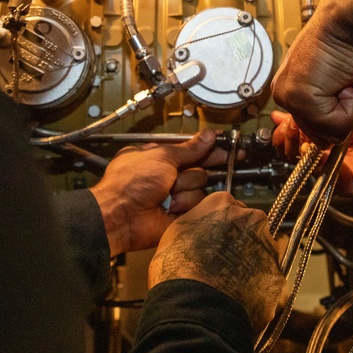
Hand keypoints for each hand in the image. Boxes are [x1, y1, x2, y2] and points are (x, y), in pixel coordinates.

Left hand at [89, 130, 228, 255]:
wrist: (121, 216)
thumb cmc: (131, 181)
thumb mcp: (161, 155)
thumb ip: (189, 148)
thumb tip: (208, 136)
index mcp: (160, 156)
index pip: (191, 148)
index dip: (208, 145)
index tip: (226, 141)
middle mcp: (168, 175)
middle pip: (200, 166)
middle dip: (207, 163)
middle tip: (231, 156)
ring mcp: (174, 194)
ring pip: (200, 185)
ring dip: (186, 186)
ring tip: (169, 192)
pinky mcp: (180, 213)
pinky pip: (197, 204)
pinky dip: (185, 203)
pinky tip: (171, 206)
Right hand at [148, 192, 283, 335]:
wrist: (195, 307)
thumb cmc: (177, 271)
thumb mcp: (176, 233)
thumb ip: (197, 223)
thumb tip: (203, 228)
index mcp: (223, 204)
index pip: (227, 206)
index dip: (220, 226)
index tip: (214, 239)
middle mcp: (251, 218)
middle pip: (248, 226)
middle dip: (239, 242)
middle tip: (222, 263)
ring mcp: (267, 246)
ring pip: (260, 251)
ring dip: (249, 264)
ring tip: (227, 284)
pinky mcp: (276, 274)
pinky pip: (267, 278)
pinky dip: (256, 286)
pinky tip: (238, 297)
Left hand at [271, 0, 352, 147]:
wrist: (348, 20)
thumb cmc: (348, 41)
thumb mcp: (336, 81)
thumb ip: (328, 104)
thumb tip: (333, 130)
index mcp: (289, 88)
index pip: (310, 129)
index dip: (334, 117)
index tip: (341, 93)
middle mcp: (284, 94)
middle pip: (319, 136)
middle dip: (341, 115)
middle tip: (343, 84)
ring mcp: (290, 98)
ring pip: (330, 133)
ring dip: (347, 110)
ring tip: (343, 81)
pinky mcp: (301, 100)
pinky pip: (338, 124)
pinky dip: (351, 105)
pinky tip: (344, 81)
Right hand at [272, 98, 352, 193]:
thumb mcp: (342, 106)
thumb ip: (315, 109)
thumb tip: (284, 112)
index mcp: (323, 140)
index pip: (291, 141)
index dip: (283, 132)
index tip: (283, 119)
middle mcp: (326, 157)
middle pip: (292, 156)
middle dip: (287, 140)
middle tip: (292, 127)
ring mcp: (335, 171)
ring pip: (303, 169)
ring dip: (300, 150)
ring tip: (305, 134)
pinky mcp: (348, 183)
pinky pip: (325, 180)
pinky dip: (318, 165)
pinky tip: (317, 149)